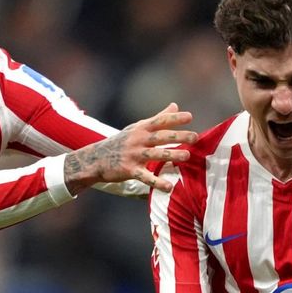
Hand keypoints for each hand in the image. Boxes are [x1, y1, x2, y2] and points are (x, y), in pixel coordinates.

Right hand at [65, 103, 197, 192]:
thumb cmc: (121, 142)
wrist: (95, 158)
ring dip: (172, 154)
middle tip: (195, 137)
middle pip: (161, 136)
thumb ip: (158, 118)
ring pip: (155, 154)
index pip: (160, 121)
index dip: (174, 118)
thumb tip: (175, 105)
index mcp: (141, 129)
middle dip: (178, 135)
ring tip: (187, 156)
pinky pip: (145, 176)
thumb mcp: (138, 127)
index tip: (190, 117)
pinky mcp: (129, 170)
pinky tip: (169, 187)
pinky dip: (157, 182)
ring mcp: (133, 155)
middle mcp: (138, 140)